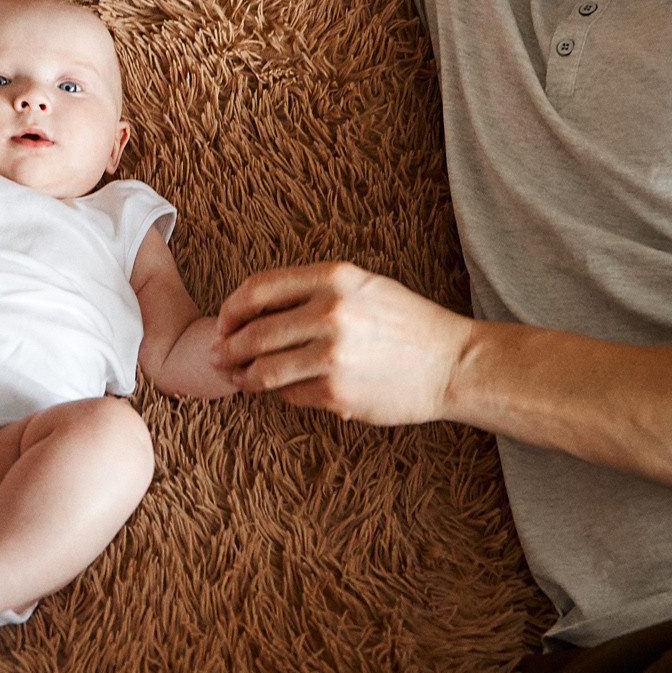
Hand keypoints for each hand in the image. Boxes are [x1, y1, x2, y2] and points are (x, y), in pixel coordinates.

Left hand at [215, 262, 476, 425]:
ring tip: (238, 378)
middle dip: (228, 348)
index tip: (223, 323)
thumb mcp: (362, 286)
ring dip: (243, 377)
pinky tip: (281, 390)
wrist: (453, 363)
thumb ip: (312, 291)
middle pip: (252, 333)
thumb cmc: (405, 323)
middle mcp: (330, 313)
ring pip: (263, 370)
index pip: (258, 289)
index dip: (231, 308)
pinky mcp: (338, 394)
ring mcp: (332, 356)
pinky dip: (279, 393)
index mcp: (334, 278)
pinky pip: (289, 394)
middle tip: (218, 357)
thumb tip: (255, 311)